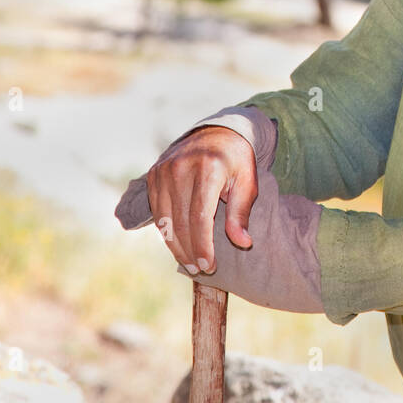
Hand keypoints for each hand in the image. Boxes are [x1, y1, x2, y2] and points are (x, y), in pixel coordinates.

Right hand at [145, 126, 258, 274]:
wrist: (216, 132)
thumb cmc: (236, 160)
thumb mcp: (248, 181)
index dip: (203, 245)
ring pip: (165, 220)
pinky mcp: (154, 175)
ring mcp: (164, 171)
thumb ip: (241, 212)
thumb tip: (243, 243)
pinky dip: (166, 231)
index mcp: (208, 168)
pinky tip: (178, 245)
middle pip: (181, 222)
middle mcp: (181, 168)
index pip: (200, 217)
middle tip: (201, 270)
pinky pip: (158, 211)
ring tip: (190, 264)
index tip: (210, 266)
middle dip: (190, 251)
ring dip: (176, 246)